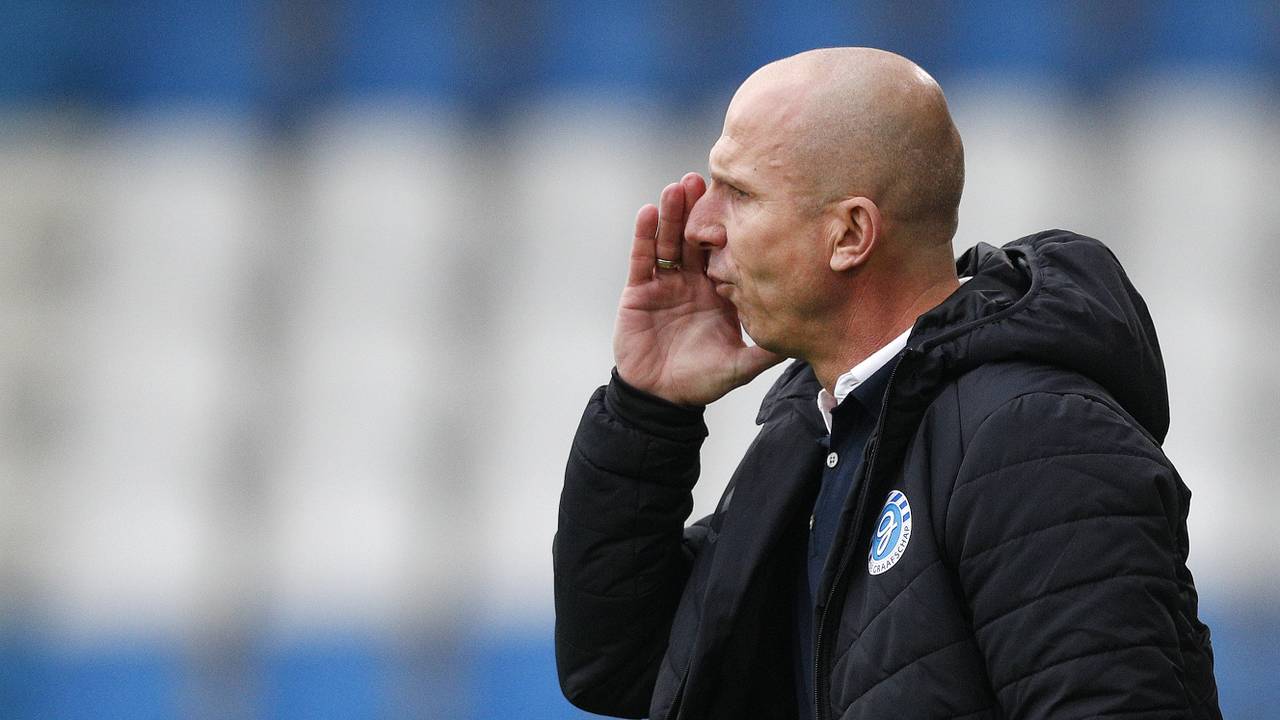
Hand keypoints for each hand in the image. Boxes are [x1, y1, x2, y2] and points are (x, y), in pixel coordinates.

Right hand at [613, 173, 783, 405]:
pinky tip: (648, 211)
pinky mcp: (639, 290)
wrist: (660, 398)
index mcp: (719, 292)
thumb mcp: (740, 365)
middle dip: (699, 209)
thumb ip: (766, 350)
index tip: (742, 201)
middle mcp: (693, 281)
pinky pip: (642, 258)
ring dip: (672, 213)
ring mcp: (665, 283)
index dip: (731, 228)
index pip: (726, 252)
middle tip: (707, 179)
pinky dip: (644, 235)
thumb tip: (804, 339)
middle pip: (696, 238)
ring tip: (679, 186)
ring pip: (669, 240)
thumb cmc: (700, 381)